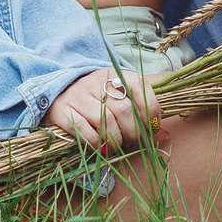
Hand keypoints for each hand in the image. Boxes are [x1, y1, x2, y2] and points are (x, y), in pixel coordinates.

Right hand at [48, 68, 163, 155]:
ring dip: (116, 140)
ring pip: (106, 121)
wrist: (57, 92)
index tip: (152, 127)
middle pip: (125, 109)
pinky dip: (96, 144)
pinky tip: (101, 147)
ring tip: (117, 145)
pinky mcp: (63, 110)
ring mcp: (79, 95)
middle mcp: (97, 82)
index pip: (141, 88)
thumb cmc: (96, 99)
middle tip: (132, 141)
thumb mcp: (119, 98)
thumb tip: (164, 136)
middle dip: (134, 132)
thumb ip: (141, 116)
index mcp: (115, 74)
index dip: (152, 111)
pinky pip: (85, 131)